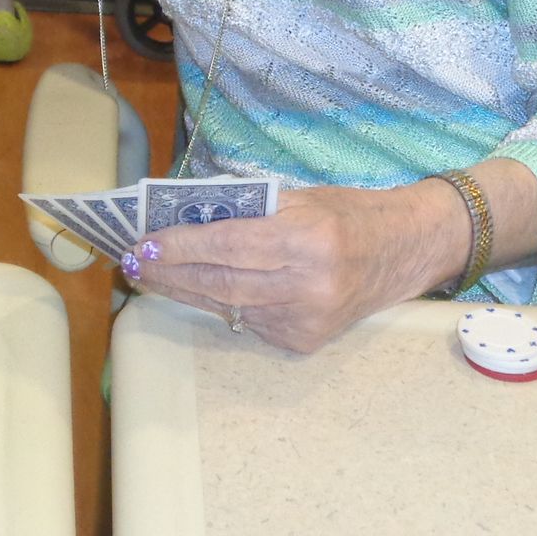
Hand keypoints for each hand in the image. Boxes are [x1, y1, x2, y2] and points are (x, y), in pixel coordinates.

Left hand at [121, 181, 465, 352]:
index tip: (143, 242)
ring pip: (229, 306)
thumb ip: (247, 208)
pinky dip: (219, 303)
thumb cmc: (346, 212)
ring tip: (148, 275)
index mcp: (308, 238)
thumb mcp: (299, 196)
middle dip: (170, 273)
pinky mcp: (306, 341)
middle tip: (132, 263)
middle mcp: (309, 284)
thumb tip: (183, 215)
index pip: (228, 245)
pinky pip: (248, 321)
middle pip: (221, 283)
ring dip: (184, 290)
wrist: (404, 249)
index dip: (180, 246)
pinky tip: (194, 289)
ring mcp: (308, 319)